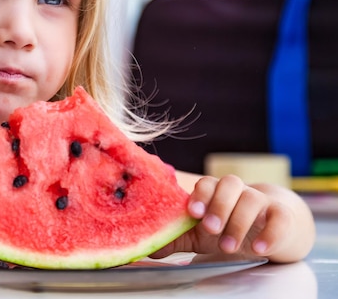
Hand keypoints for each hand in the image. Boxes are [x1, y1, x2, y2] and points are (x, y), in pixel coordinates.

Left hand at [152, 174, 308, 261]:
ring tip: (228, 246)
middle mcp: (237, 191)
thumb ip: (176, 237)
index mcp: (215, 191)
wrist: (268, 230)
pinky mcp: (282, 216)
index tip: (193, 212)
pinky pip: (279, 218)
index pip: (206, 183)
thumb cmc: (227, 227)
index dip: (200, 195)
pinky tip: (259, 249)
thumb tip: (149, 246)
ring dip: (239, 222)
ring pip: (252, 199)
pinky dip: (269, 233)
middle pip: (230, 183)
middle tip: (210, 229)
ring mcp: (261, 201)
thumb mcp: (199, 235)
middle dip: (219, 205)